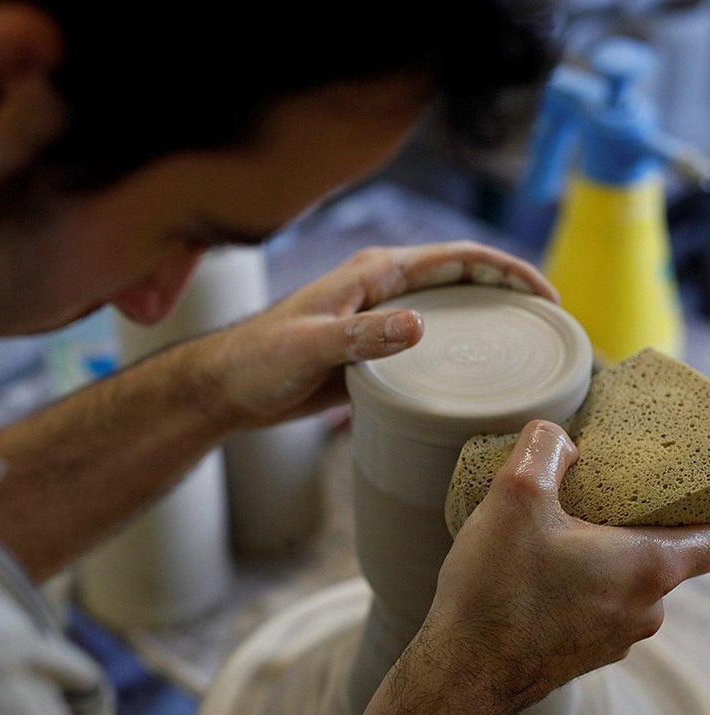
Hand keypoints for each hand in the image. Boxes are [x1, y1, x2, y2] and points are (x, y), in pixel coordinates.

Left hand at [201, 242, 556, 427]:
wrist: (231, 387)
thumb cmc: (259, 361)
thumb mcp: (307, 347)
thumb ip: (359, 335)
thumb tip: (419, 324)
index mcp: (374, 274)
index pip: (457, 258)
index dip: (507, 269)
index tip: (546, 296)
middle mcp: (384, 290)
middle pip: (463, 279)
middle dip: (509, 291)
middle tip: (551, 325)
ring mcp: (381, 320)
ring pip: (448, 310)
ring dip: (487, 320)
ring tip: (527, 349)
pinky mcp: (374, 350)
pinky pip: (427, 344)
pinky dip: (457, 351)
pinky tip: (474, 377)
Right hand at [425, 420, 709, 713]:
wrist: (464, 670)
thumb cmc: (498, 591)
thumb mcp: (515, 495)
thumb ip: (545, 450)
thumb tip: (557, 438)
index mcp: (645, 566)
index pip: (709, 536)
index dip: (702, 506)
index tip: (683, 489)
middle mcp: (643, 608)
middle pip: (658, 553)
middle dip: (627, 521)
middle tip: (585, 495)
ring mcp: (614, 637)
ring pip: (621, 580)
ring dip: (594, 554)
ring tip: (545, 534)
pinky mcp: (581, 652)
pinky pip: (593, 605)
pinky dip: (573, 583)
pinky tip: (529, 574)